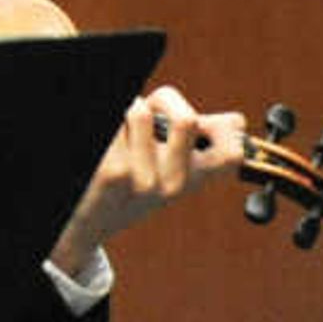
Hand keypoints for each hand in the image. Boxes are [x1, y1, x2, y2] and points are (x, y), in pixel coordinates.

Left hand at [50, 84, 241, 281]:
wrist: (84, 220)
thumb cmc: (127, 185)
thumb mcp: (168, 171)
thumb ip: (197, 143)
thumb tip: (238, 121)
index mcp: (191, 181)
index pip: (232, 154)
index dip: (225, 129)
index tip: (200, 121)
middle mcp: (172, 185)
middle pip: (186, 118)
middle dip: (162, 101)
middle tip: (145, 112)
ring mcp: (142, 180)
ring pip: (140, 110)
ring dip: (127, 108)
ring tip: (119, 130)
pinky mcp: (112, 172)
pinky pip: (115, 120)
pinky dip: (110, 121)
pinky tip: (106, 144)